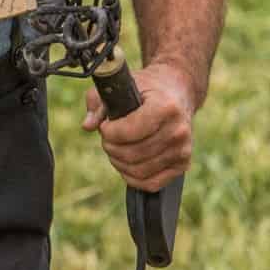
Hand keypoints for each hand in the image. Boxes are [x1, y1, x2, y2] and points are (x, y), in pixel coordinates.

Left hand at [84, 62, 195, 192]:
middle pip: (131, 154)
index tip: (105, 125)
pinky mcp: (183, 165)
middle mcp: (178, 131)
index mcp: (166, 107)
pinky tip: (127, 162)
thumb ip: (98, 103)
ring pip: (138, 171)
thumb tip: (87, 126)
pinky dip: (132, 177)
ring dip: (119, 162)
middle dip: (111, 147)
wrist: (177, 92)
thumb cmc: (146, 89)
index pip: (130, 131)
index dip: (109, 132)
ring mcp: (183, 150)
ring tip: (117, 147)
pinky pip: (150, 183)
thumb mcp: (121, 85)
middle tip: (109, 137)